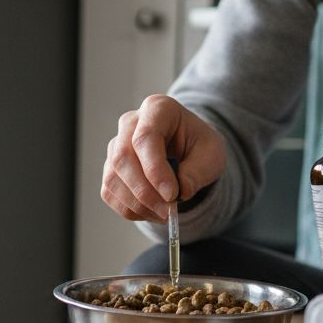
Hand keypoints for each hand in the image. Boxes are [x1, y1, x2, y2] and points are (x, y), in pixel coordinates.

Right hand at [100, 94, 225, 222]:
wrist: (188, 149)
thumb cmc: (199, 145)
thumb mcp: (212, 153)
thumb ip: (198, 171)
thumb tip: (181, 191)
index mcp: (157, 109)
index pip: (145, 138)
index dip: (155, 169)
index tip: (172, 195)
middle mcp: (130, 124)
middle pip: (122, 157)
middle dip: (144, 191)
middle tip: (167, 210)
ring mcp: (116, 146)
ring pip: (113, 178)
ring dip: (137, 204)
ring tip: (163, 214)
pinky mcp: (111, 169)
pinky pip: (110, 193)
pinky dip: (129, 209)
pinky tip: (151, 212)